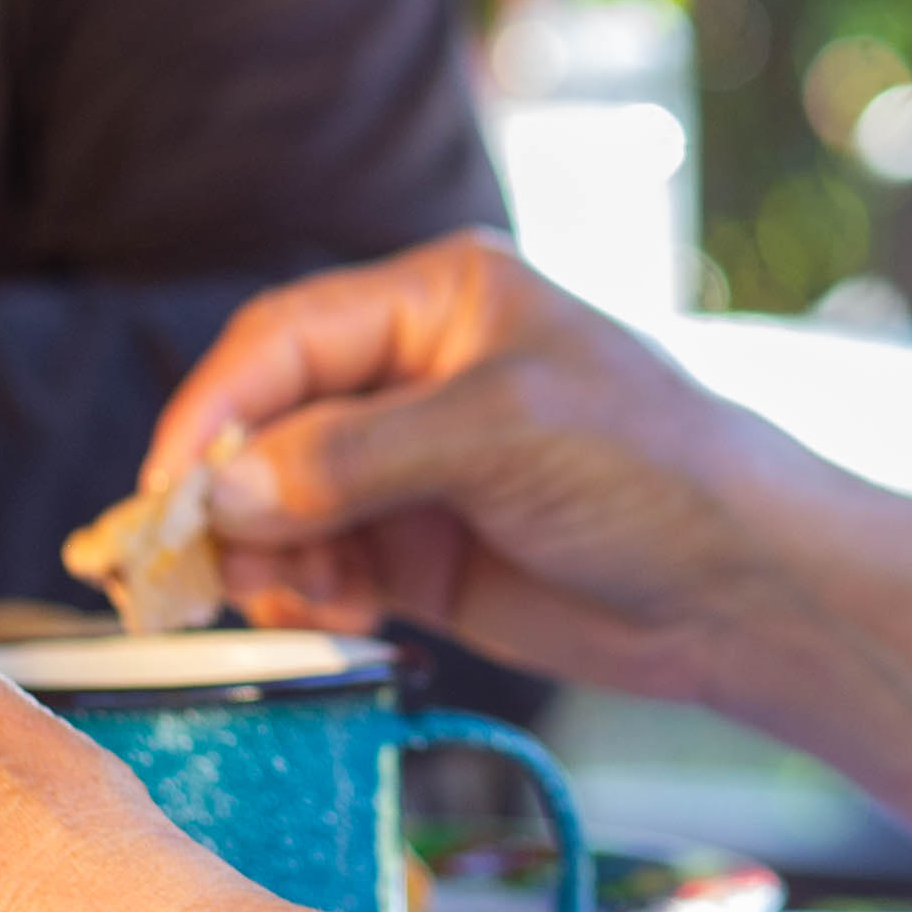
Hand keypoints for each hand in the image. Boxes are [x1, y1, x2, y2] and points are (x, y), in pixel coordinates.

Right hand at [154, 235, 838, 702]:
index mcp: (438, 299)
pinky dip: (303, 591)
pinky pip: (321, 565)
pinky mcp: (420, 552)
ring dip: (261, 552)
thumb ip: (356, 458)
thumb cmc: (651, 470)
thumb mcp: (502, 436)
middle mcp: (412, 374)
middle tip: (187, 564)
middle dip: (225, 493)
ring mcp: (411, 468)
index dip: (214, 408)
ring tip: (281, 595)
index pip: (285, 338)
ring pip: (281, 503)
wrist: (743, 588)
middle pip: (267, 423)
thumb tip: (223, 490)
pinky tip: (325, 613)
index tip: (168, 486)